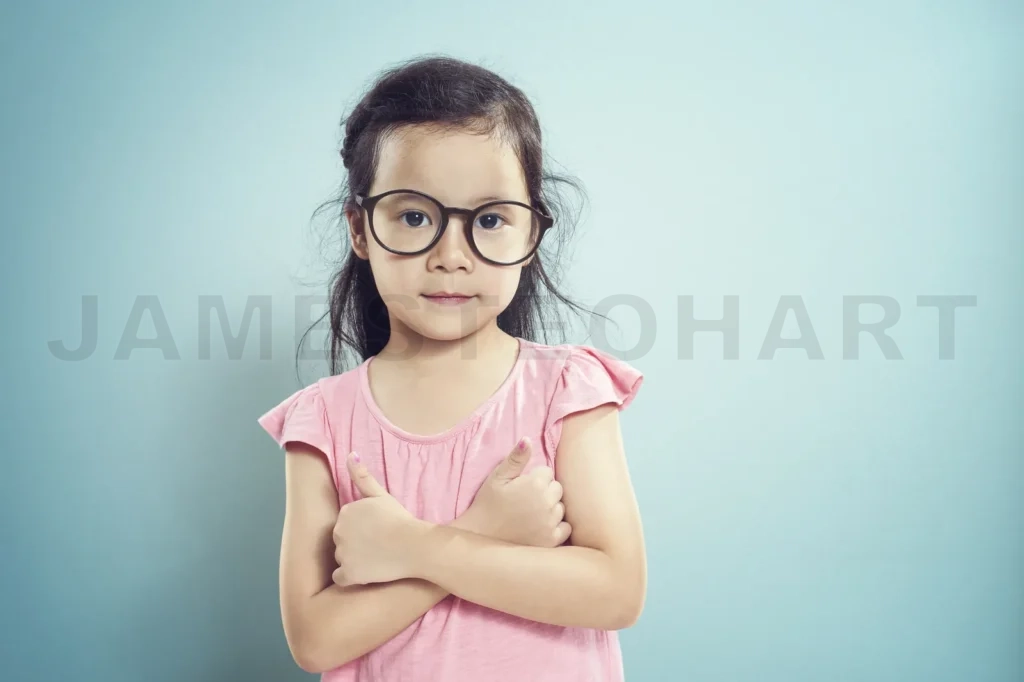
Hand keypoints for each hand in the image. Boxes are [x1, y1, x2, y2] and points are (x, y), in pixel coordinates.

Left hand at [332, 453, 425, 586]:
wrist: (415, 545)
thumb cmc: (400, 519)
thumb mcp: (381, 495)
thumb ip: (362, 476)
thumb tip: (350, 454)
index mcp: (345, 511)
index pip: (346, 523)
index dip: (361, 529)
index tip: (377, 531)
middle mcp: (339, 531)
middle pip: (341, 541)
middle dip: (354, 544)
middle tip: (378, 545)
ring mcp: (342, 553)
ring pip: (341, 559)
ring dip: (353, 560)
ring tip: (376, 559)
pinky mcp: (349, 573)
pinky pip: (340, 578)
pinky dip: (349, 577)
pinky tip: (365, 573)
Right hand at [457, 437, 570, 547]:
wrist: (480, 537)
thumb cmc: (487, 504)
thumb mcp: (497, 477)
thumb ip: (516, 458)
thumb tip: (528, 439)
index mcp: (535, 483)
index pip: (548, 473)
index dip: (535, 478)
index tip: (522, 487)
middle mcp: (546, 502)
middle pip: (557, 489)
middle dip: (545, 492)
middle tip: (527, 500)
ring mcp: (550, 523)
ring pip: (561, 508)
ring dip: (551, 509)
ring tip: (532, 514)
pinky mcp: (551, 540)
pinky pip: (566, 528)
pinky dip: (557, 527)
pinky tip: (542, 527)